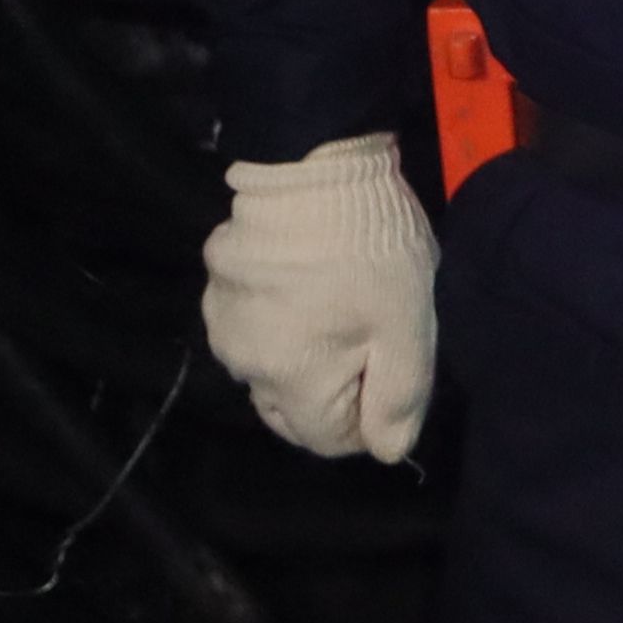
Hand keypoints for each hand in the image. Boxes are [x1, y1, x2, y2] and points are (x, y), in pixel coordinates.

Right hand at [201, 132, 436, 463]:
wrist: (314, 171)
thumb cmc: (370, 252)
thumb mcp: (408, 326)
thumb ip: (399, 397)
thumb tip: (388, 452)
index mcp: (288, 380)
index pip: (327, 441)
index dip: (367, 420)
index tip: (390, 375)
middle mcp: (242, 364)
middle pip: (292, 412)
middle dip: (334, 393)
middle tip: (371, 340)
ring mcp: (221, 325)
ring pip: (269, 372)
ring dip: (303, 358)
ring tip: (340, 309)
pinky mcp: (215, 289)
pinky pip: (252, 331)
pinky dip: (280, 324)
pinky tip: (308, 288)